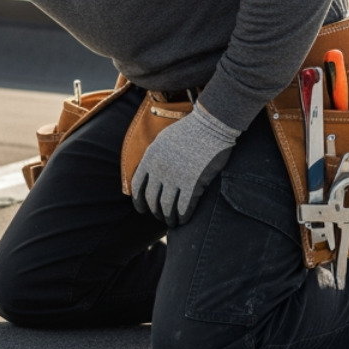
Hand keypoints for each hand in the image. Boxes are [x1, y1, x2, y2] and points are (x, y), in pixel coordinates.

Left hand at [130, 105, 238, 226]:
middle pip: (152, 200)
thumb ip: (153, 157)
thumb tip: (147, 172)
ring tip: (173, 223)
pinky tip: (185, 219)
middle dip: (156, 212)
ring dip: (169, 218)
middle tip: (161, 217)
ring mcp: (176, 177)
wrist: (210, 125)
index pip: (138, 187)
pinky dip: (183, 216)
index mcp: (149, 159)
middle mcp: (159, 170)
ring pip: (167, 207)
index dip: (139, 202)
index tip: (142, 210)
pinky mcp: (193, 183)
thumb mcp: (162, 140)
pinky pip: (184, 207)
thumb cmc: (188, 131)